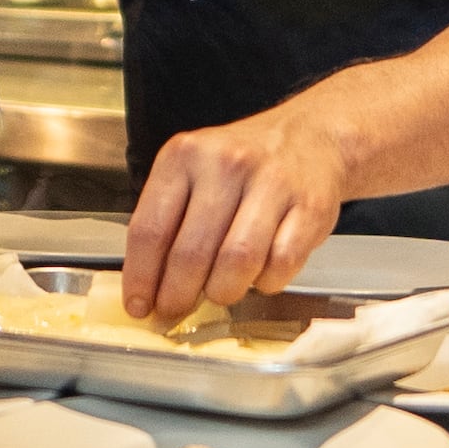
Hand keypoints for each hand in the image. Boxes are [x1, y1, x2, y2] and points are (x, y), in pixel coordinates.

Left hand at [125, 99, 353, 322]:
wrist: (311, 138)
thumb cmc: (243, 165)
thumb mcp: (193, 172)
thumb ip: (167, 221)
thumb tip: (147, 287)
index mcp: (185, 155)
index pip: (149, 229)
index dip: (140, 278)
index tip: (138, 305)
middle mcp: (227, 164)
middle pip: (191, 253)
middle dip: (178, 295)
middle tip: (176, 309)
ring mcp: (272, 183)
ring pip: (236, 263)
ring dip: (223, 292)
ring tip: (219, 291)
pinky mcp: (310, 206)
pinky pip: (281, 265)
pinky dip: (266, 282)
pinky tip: (259, 273)